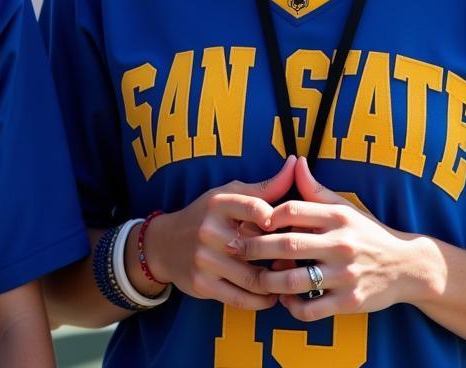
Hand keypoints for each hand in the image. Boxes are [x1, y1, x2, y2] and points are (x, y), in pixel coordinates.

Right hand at [140, 155, 296, 310]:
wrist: (164, 244)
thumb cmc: (206, 215)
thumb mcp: (229, 194)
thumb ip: (265, 187)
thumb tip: (295, 164)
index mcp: (218, 203)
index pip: (255, 207)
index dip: (278, 218)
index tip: (291, 228)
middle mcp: (209, 230)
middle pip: (258, 247)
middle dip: (283, 256)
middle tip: (300, 259)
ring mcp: (205, 259)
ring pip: (253, 278)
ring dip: (276, 282)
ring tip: (288, 279)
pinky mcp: (202, 284)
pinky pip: (241, 298)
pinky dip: (261, 300)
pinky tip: (270, 295)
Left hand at [229, 157, 422, 320]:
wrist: (407, 266)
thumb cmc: (368, 233)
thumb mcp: (345, 208)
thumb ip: (316, 190)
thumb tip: (295, 162)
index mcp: (337, 217)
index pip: (292, 210)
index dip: (266, 215)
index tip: (248, 221)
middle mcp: (341, 244)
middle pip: (287, 244)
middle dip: (255, 247)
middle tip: (234, 248)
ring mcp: (345, 275)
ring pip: (295, 280)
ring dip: (269, 280)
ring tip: (256, 277)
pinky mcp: (350, 302)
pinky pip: (312, 309)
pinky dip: (292, 307)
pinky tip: (284, 300)